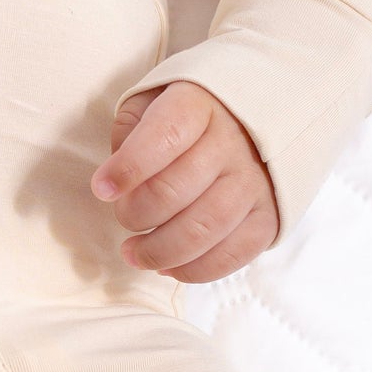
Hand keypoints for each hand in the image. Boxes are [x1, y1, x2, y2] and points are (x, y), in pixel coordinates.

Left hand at [90, 81, 278, 281]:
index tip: (102, 189)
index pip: (164, 136)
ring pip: (203, 229)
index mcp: (198, 106)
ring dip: (158, 251)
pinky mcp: (269, 215)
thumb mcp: (152, 101)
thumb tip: (117, 182)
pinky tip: (168, 266)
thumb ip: (129, 133)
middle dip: (135, 213)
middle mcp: (233, 142)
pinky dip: (193, 270)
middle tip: (123, 217)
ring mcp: (254, 181)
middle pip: (176, 190)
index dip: (129, 168)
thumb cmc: (188, 116)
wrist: (254, 121)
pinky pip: (232, 255)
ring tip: (133, 253)